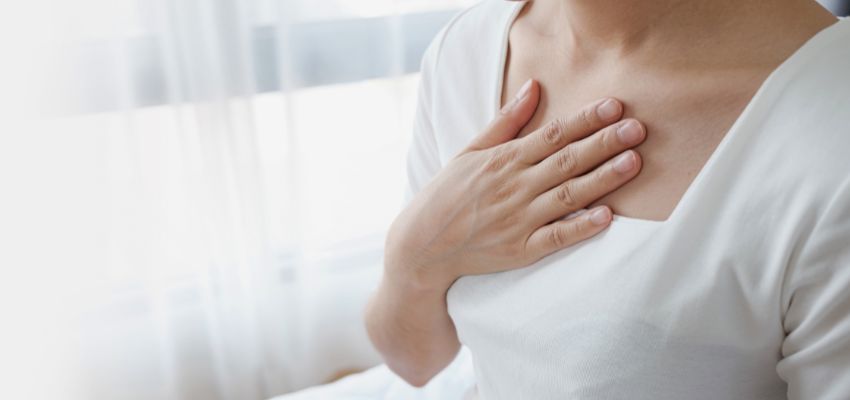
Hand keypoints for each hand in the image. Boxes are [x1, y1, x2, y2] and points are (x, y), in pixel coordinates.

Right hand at [385, 79, 645, 290]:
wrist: (422, 244)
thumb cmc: (447, 194)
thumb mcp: (470, 151)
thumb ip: (506, 121)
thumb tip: (534, 86)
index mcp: (504, 160)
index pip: (553, 134)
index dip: (586, 120)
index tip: (616, 106)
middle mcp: (515, 186)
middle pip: (567, 161)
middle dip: (604, 143)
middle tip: (638, 129)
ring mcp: (519, 219)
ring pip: (568, 196)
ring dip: (603, 179)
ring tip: (633, 163)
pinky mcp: (520, 250)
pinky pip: (556, 238)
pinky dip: (580, 228)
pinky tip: (606, 217)